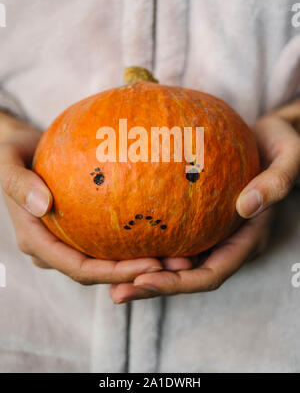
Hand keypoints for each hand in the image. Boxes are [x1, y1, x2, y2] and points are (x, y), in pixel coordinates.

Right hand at [0, 112, 190, 283]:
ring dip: (138, 262)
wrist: (15, 150)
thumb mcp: (6, 162)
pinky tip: (160, 232)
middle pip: (97, 272)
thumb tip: (43, 205)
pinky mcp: (77, 228)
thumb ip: (19, 184)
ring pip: (104, 260)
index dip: (115, 274)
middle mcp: (52, 248)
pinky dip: (130, 241)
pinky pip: (106, 240)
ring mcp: (65, 240)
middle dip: (136, 274)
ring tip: (178, 255)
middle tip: (176, 265)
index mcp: (35, 241)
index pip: (78, 268)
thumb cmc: (9, 154)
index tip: (152, 265)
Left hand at [110, 99, 299, 302]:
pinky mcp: (199, 217)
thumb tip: (248, 205)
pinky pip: (172, 234)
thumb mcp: (289, 158)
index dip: (178, 282)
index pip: (211, 273)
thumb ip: (276, 183)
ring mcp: (211, 231)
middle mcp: (226, 242)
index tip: (143, 280)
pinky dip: (148, 241)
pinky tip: (119, 236)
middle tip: (115, 292)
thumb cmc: (284, 147)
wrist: (273, 138)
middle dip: (152, 286)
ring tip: (106, 276)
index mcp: (248, 239)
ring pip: (176, 260)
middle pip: (187, 275)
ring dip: (144, 271)